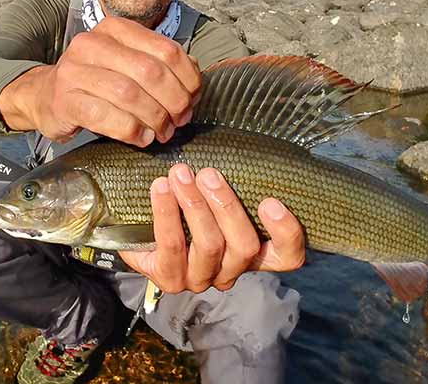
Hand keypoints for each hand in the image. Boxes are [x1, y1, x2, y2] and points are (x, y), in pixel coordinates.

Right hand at [0, 16, 200, 144]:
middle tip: (180, 120)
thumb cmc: (96, 82)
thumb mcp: (127, 63)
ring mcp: (75, 71)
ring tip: (162, 131)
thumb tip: (195, 76)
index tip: (193, 98)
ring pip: (129, 94)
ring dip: (154, 118)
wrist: (45, 95)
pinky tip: (142, 138)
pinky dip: (131, 130)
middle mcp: (93, 44)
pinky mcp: (65, 100)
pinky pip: (106, 116)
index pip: (166, 49)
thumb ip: (160, 65)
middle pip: (150, 72)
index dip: (188, 78)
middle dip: (174, 101)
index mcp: (116, 29)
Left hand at [119, 164, 305, 293]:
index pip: (288, 256)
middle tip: (209, 173)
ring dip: (194, 204)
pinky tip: (160, 188)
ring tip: (180, 174)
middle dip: (226, 205)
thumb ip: (230, 185)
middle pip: (245, 246)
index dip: (286, 232)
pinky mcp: (170, 278)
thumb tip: (240, 148)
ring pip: (210, 245)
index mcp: (253, 254)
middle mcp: (231, 271)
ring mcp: (201, 278)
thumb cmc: (186, 207)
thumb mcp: (215, 196)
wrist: (139, 229)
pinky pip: (172, 246)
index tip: (271, 201)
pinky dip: (166, 213)